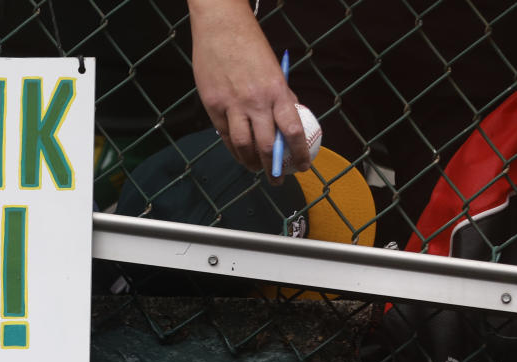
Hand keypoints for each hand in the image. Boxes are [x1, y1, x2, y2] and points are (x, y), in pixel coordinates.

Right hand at [188, 0, 309, 179]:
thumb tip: (290, 116)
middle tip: (277, 179)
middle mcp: (255, 101)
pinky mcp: (213, 106)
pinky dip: (233, 149)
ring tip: (255, 170)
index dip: (298, 153)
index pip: (292, 130)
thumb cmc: (250, 45)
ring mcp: (232, 105)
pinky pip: (225, 136)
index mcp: (276, 91)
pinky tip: (239, 154)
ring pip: (243, 145)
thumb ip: (281, 94)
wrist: (221, 27)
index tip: (303, 166)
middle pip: (267, 145)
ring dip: (251, 163)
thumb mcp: (274, 70)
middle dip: (274, 168)